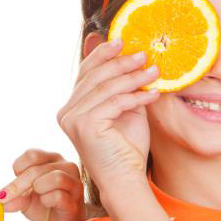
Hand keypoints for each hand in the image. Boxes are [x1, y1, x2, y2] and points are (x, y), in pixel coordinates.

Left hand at [0, 149, 84, 220]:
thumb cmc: (45, 206)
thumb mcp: (25, 199)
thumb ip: (14, 197)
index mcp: (52, 159)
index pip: (32, 155)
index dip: (19, 168)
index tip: (15, 180)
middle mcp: (66, 166)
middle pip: (37, 168)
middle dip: (18, 185)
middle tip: (5, 197)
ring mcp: (74, 182)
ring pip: (55, 177)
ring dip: (38, 188)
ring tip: (38, 196)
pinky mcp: (76, 199)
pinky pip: (59, 196)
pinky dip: (47, 200)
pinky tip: (47, 204)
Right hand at [56, 39, 159, 192]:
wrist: (125, 179)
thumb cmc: (126, 148)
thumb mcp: (126, 109)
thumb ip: (123, 87)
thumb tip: (133, 56)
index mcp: (72, 107)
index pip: (86, 73)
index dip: (103, 54)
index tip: (123, 40)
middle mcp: (66, 112)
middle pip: (94, 76)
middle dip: (121, 62)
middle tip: (145, 54)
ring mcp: (72, 119)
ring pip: (105, 88)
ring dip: (133, 77)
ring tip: (155, 71)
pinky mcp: (84, 126)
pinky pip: (113, 102)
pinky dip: (136, 96)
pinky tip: (154, 94)